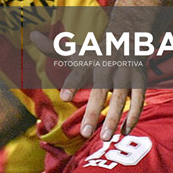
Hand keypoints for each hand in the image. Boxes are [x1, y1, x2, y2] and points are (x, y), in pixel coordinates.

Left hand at [32, 18, 145, 139]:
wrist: (129, 38)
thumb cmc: (96, 52)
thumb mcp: (77, 51)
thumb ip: (54, 49)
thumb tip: (32, 34)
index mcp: (90, 60)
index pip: (79, 72)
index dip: (72, 83)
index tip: (63, 98)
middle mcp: (108, 66)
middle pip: (100, 90)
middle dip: (93, 111)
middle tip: (85, 133)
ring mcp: (126, 74)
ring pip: (121, 98)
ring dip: (114, 119)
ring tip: (106, 138)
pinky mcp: (140, 81)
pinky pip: (138, 101)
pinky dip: (133, 116)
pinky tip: (124, 131)